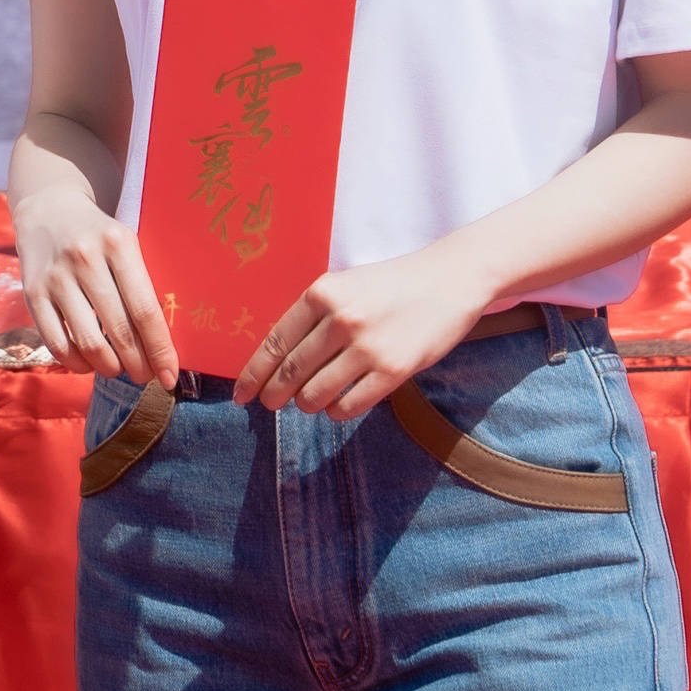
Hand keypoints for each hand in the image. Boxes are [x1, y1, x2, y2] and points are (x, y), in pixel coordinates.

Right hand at [12, 191, 178, 387]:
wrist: (48, 208)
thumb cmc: (99, 236)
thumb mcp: (124, 244)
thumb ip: (142, 284)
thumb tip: (161, 345)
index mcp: (118, 243)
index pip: (145, 309)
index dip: (160, 349)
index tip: (169, 376)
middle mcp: (85, 258)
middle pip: (120, 331)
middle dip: (138, 365)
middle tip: (144, 376)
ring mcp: (56, 276)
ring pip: (90, 344)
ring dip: (109, 368)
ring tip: (117, 369)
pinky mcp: (32, 292)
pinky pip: (58, 345)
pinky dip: (77, 364)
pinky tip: (88, 362)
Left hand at [236, 245, 493, 420]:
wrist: (449, 279)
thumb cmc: (392, 285)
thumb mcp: (345, 286)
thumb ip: (314, 316)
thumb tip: (280, 359)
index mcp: (322, 293)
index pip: (275, 343)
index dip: (253, 374)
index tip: (241, 395)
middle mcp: (340, 319)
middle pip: (291, 373)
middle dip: (274, 395)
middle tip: (270, 404)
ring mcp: (367, 347)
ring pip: (316, 395)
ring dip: (307, 405)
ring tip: (310, 401)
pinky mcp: (393, 371)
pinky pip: (349, 406)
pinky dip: (337, 411)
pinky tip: (339, 404)